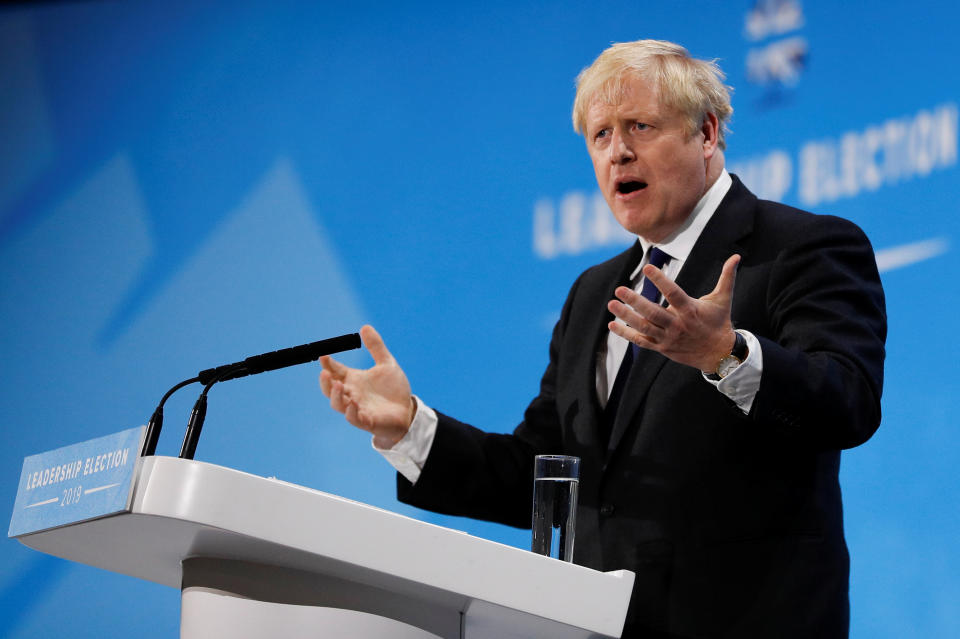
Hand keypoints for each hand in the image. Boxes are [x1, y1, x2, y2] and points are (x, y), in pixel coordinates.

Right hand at [319, 325, 414, 448]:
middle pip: (330, 389)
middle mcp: (351, 394)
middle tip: (324, 373)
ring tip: (338, 385)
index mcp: (353, 380)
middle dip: (325, 382)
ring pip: (338, 405)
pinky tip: (352, 404)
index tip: (323, 355)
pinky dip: (351, 412)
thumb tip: (365, 326)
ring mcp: (357, 408)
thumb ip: (376, 347)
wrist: (408, 410)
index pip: (335, 371)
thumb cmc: (394, 389)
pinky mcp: (367, 421)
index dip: (327, 364)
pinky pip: (354, 419)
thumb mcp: (387, 364)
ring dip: (336, 396)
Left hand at [607, 254, 739, 372]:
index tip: (647, 268)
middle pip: (653, 313)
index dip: (661, 280)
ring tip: (611, 304)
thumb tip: (736, 256)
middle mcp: (677, 325)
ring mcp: (668, 338)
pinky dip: (626, 334)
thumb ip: (727, 277)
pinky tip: (612, 325)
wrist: (718, 354)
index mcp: (691, 311)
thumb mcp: (723, 299)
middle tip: (619, 289)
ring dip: (626, 316)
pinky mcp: (661, 348)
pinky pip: (641, 341)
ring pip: (644, 328)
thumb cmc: (718, 322)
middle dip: (635, 302)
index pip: (673, 293)